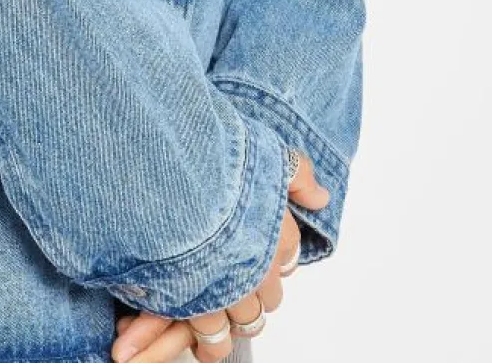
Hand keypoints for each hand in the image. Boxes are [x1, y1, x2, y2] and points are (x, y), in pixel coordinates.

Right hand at [110, 148, 328, 362]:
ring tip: (220, 312)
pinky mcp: (199, 307)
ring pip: (247, 321)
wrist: (170, 182)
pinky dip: (210, 342)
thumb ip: (297, 174)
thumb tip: (321, 196)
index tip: (262, 252)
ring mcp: (232, 291)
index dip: (275, 256)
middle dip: (257, 290)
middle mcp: (261, 267)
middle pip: (271, 295)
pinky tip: (204, 339)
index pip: (290, 256)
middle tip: (238, 281)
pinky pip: (214, 339)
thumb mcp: (264, 151)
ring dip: (235, 318)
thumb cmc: (213, 162)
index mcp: (278, 231)